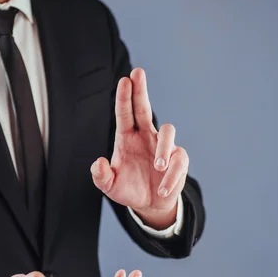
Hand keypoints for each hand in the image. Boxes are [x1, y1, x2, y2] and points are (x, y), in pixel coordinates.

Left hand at [91, 68, 189, 228]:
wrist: (149, 204)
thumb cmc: (128, 189)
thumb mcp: (110, 186)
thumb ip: (101, 176)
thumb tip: (99, 162)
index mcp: (127, 138)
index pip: (125, 113)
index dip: (124, 97)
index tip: (124, 79)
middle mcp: (146, 136)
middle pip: (144, 108)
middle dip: (141, 90)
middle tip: (137, 72)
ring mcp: (163, 146)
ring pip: (168, 131)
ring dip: (163, 147)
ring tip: (157, 166)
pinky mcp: (178, 160)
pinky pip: (178, 162)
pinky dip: (171, 176)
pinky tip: (163, 190)